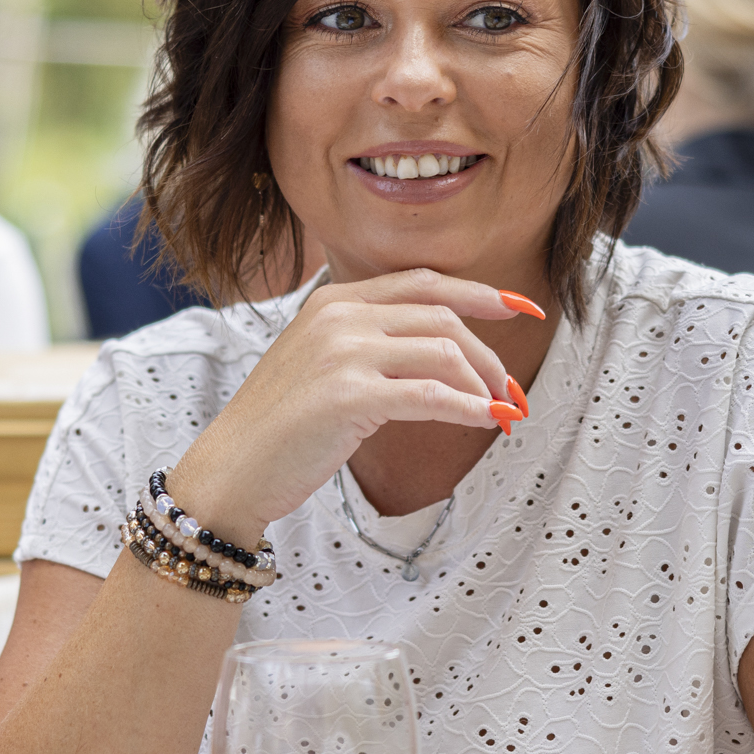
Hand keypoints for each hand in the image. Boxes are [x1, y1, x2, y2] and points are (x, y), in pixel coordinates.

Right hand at [166, 269, 531, 537]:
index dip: (481, 293)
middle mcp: (339, 316)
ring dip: (484, 384)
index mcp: (334, 300)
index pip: (424, 282)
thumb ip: (367, 343)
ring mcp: (342, 353)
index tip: (522, 308)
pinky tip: (488, 422)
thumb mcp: (320, 364)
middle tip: (510, 391)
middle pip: (442, 317)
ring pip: (444, 352)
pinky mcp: (347, 395)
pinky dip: (470, 408)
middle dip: (489, 354)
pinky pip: (431, 396)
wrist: (231, 471)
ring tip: (499, 413)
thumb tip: (443, 352)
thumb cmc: (280, 429)